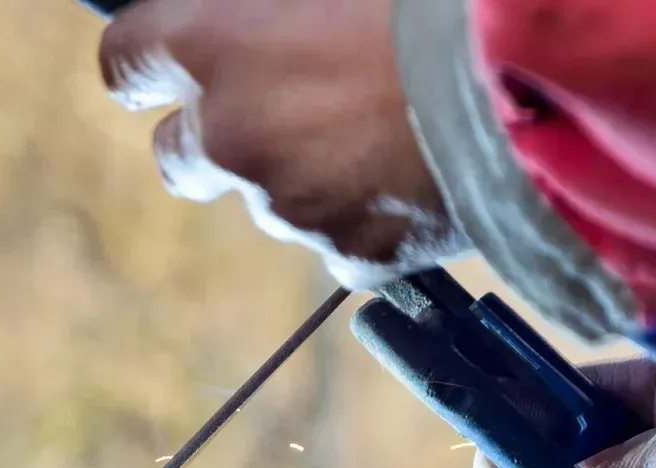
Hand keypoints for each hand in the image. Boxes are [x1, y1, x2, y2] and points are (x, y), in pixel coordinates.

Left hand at [98, 0, 459, 287]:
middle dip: (213, 135)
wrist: (530, 72)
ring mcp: (289, 205)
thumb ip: (267, 4)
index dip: (147, 63)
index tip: (167, 61)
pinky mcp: (350, 253)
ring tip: (371, 135)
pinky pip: (338, 240)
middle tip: (271, 108)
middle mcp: (231, 133)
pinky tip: (411, 176)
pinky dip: (363, 216)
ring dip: (298, 174)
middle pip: (177, 155)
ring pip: (266, 199)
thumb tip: (254, 17)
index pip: (125, 62)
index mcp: (210, 42)